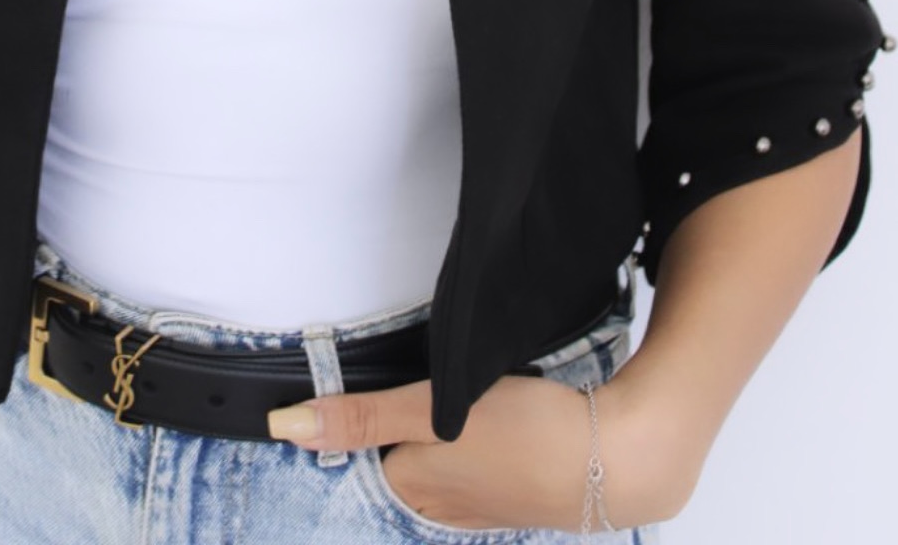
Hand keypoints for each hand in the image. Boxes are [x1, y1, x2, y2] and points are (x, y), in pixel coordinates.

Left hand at [268, 369, 623, 532]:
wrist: (614, 459)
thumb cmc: (525, 433)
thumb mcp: (431, 411)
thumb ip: (361, 417)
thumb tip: (284, 427)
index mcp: (410, 491)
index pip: (358, 453)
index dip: (355, 417)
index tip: (358, 389)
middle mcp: (438, 508)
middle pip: (394, 458)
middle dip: (393, 426)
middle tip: (414, 389)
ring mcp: (477, 505)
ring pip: (433, 461)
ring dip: (433, 433)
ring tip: (454, 405)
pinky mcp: (511, 491)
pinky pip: (470, 468)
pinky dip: (469, 445)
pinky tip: (488, 424)